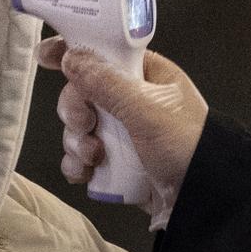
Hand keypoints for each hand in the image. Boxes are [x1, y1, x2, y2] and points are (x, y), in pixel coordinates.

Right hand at [37, 37, 208, 228]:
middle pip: (82, 92)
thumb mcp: (147, 111)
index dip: (74, 51)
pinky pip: (83, 155)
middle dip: (76, 111)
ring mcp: (123, 131)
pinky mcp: (116, 160)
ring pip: (79, 126)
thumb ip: (108, 84)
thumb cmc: (188, 147)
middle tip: (85, 123)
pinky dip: (78, 163)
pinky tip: (86, 172)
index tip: (46, 57)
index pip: (105, 52)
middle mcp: (133, 99)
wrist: (204, 200)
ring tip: (94, 157)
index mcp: (147, 75)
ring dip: (77, 141)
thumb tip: (73, 58)